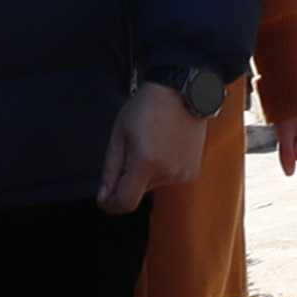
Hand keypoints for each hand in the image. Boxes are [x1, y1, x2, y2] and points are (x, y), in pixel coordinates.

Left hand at [96, 80, 208, 210]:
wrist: (182, 91)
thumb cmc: (147, 107)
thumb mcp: (119, 134)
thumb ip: (110, 169)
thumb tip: (103, 197)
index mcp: (145, 163)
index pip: (125, 203)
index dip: (111, 204)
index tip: (103, 198)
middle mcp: (167, 173)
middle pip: (138, 192)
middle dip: (129, 179)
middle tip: (130, 149)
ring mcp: (182, 173)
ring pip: (153, 185)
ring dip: (146, 172)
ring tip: (150, 143)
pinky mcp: (192, 171)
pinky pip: (168, 179)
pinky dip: (162, 169)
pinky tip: (164, 146)